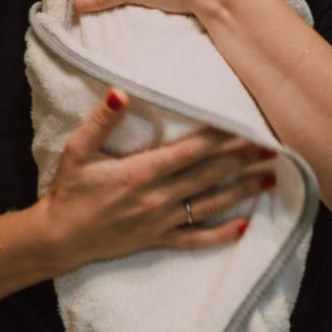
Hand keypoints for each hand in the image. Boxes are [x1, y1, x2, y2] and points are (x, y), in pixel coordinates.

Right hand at [39, 88, 276, 268]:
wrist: (58, 238)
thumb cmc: (69, 190)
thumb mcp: (77, 150)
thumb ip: (101, 121)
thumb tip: (121, 92)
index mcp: (140, 172)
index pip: (189, 151)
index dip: (219, 136)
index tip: (244, 122)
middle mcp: (156, 197)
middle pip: (208, 175)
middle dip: (241, 160)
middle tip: (273, 147)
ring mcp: (160, 221)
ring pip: (209, 204)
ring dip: (241, 191)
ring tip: (270, 178)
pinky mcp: (158, 239)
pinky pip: (195, 238)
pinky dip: (221, 234)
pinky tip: (245, 227)